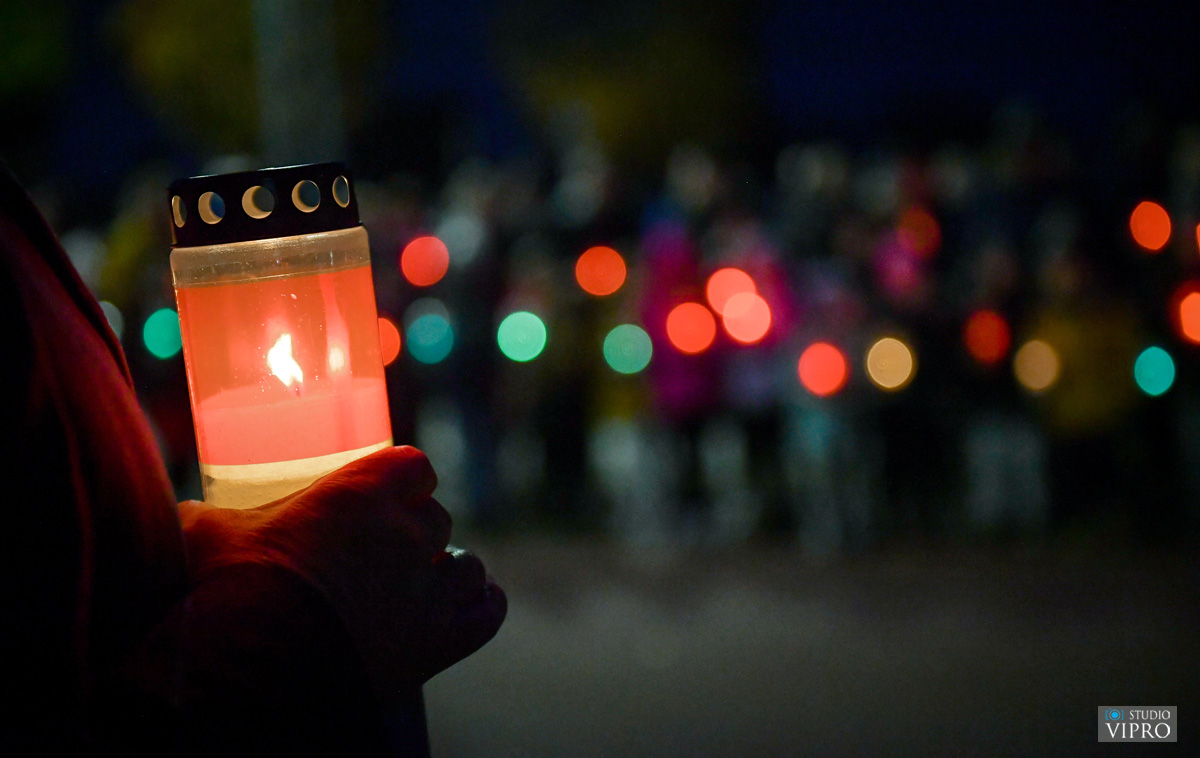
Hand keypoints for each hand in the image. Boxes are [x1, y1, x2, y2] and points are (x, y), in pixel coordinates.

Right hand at [176, 446, 505, 696]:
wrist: (247, 672)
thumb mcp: (207, 535)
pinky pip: (486, 614)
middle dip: (415, 532)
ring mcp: (426, 591)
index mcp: (361, 495)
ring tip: (416, 587)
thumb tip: (181, 513)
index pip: (414, 467)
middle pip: (437, 518)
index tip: (383, 494)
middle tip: (380, 554)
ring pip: (466, 565)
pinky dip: (480, 607)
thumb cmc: (225, 592)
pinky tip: (465, 606)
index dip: (402, 480)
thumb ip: (207, 515)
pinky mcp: (437, 644)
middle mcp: (406, 537)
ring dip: (447, 572)